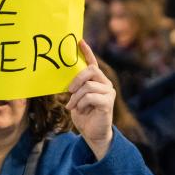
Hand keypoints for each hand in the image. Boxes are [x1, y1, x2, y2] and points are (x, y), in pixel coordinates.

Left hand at [66, 40, 115, 160]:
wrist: (92, 133)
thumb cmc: (84, 115)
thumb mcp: (76, 98)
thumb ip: (75, 88)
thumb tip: (65, 80)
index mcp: (97, 80)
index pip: (92, 63)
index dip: (87, 51)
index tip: (79, 41)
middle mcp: (105, 83)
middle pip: (90, 70)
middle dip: (76, 79)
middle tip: (69, 90)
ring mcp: (108, 92)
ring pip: (87, 86)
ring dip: (76, 97)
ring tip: (73, 106)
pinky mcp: (108, 102)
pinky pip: (90, 96)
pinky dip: (81, 104)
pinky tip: (81, 110)